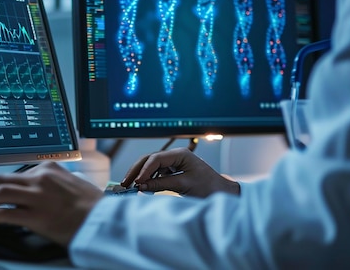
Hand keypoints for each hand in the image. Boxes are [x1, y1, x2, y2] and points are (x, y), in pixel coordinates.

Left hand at [0, 162, 103, 246]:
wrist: (105, 221)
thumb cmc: (94, 207)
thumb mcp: (73, 185)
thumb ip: (54, 184)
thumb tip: (38, 192)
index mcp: (50, 169)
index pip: (17, 173)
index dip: (1, 184)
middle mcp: (41, 178)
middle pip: (3, 179)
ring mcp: (37, 196)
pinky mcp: (36, 216)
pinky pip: (3, 213)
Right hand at [121, 147, 239, 197]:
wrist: (223, 194)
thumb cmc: (209, 188)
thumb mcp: (184, 185)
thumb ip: (161, 185)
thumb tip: (141, 186)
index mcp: (180, 154)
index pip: (156, 159)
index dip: (144, 170)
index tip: (136, 183)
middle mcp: (176, 156)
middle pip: (150, 160)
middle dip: (137, 171)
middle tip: (126, 183)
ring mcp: (175, 163)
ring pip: (152, 166)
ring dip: (141, 176)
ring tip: (131, 186)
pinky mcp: (175, 172)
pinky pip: (157, 174)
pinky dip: (149, 180)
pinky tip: (143, 188)